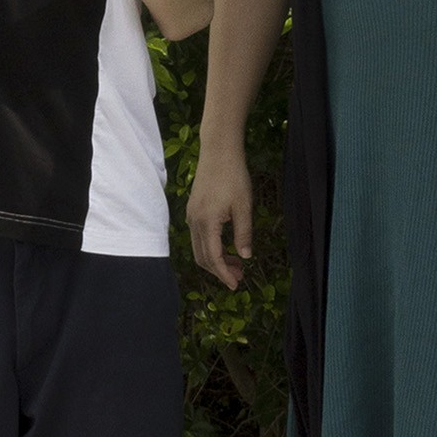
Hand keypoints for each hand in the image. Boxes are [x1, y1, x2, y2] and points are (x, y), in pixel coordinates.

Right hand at [186, 140, 254, 286]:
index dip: (224, 275)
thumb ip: (243, 233)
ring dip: (215, 260)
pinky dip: (210, 247)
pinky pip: (198, 237)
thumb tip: (245, 256)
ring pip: (199, 248)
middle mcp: (194, 222)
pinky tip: (225, 246)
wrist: (218, 151)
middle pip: (202, 257)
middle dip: (219, 271)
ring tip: (236, 263)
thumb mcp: (244, 206)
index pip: (213, 258)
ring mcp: (191, 216)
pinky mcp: (193, 210)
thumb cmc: (234, 176)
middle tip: (239, 276)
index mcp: (207, 222)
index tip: (236, 285)